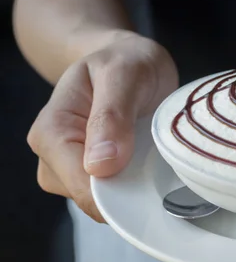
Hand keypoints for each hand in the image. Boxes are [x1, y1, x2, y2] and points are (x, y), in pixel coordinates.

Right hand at [27, 32, 177, 221]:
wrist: (129, 59)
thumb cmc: (125, 62)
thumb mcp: (123, 75)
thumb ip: (112, 115)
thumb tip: (100, 165)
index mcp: (52, 130)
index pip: (78, 183)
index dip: (115, 191)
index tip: (149, 178)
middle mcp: (53, 154)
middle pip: (89, 198)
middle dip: (126, 190)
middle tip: (157, 159)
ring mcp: (71, 168)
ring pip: (102, 202)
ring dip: (133, 188)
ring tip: (151, 155)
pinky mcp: (93, 174)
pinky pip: (114, 195)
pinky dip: (135, 187)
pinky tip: (148, 165)